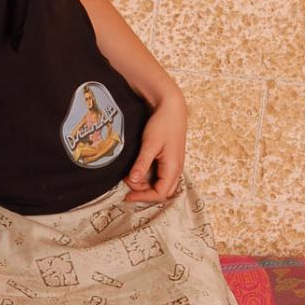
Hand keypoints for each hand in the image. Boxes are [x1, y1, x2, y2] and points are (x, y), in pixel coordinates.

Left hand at [123, 89, 186, 203]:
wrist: (172, 107)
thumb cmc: (163, 123)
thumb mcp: (150, 144)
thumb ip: (142, 164)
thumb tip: (133, 181)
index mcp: (173, 168)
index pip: (160, 193)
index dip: (143, 197)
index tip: (127, 195)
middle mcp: (177, 169)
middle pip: (162, 192)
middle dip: (145, 192)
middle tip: (128, 181)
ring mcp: (174, 164)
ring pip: (162, 184)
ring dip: (146, 184)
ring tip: (131, 174)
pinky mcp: (170, 159)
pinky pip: (161, 176)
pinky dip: (149, 177)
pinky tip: (138, 168)